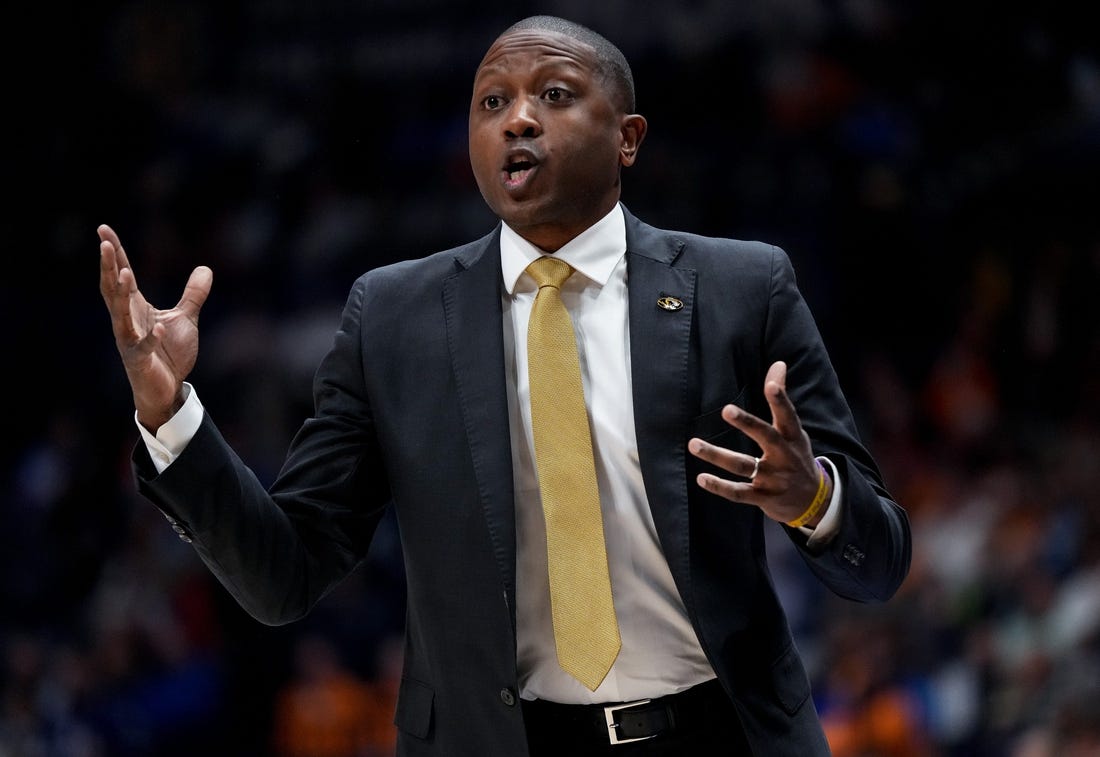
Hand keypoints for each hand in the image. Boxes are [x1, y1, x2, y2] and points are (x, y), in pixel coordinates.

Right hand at [98, 224, 211, 431]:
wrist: (167, 389)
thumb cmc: (169, 354)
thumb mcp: (184, 319)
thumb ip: (193, 295)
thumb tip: (206, 268)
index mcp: (135, 307)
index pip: (122, 275)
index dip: (115, 253)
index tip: (104, 230)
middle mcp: (127, 321)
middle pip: (113, 289)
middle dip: (109, 267)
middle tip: (104, 243)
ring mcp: (130, 341)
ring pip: (120, 314)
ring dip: (122, 294)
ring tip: (124, 272)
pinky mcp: (139, 361)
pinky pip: (144, 347)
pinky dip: (151, 337)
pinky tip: (158, 328)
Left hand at [687, 361, 830, 526]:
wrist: (813, 502)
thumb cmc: (796, 457)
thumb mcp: (794, 430)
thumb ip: (781, 398)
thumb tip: (779, 363)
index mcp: (793, 437)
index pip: (788, 416)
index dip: (781, 401)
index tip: (772, 385)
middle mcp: (785, 456)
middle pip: (766, 437)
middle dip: (747, 424)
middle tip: (726, 409)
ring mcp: (774, 479)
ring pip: (743, 466)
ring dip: (717, 456)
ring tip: (693, 444)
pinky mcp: (763, 498)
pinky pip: (739, 493)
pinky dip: (720, 487)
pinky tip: (701, 478)